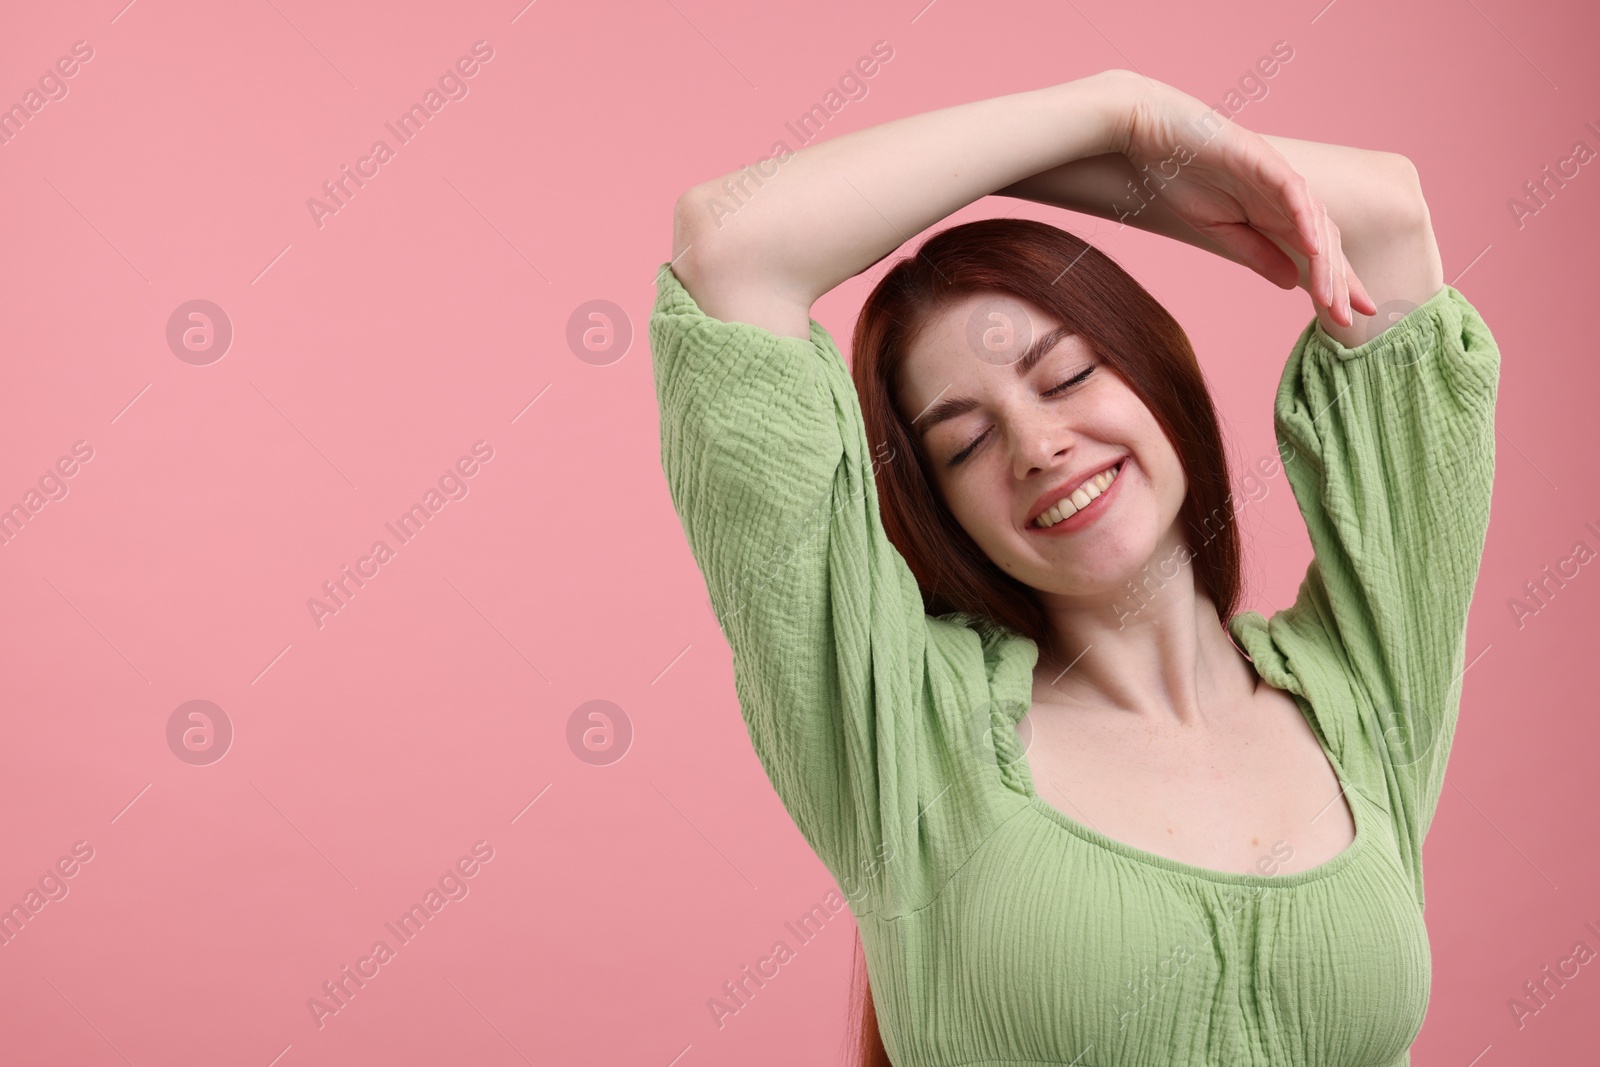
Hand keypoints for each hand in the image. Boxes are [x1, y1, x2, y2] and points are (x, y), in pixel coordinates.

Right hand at [1109, 72, 1376, 326]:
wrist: (1149, 134)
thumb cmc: (1180, 175)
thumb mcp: (1220, 230)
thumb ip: (1257, 254)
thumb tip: (1293, 284)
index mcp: (1273, 214)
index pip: (1314, 253)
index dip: (1334, 285)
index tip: (1347, 319)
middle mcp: (1284, 197)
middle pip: (1325, 242)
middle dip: (1340, 282)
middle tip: (1348, 321)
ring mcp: (1277, 177)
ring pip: (1314, 223)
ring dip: (1325, 263)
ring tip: (1331, 299)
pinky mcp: (1263, 160)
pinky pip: (1293, 193)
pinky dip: (1305, 221)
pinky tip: (1314, 249)